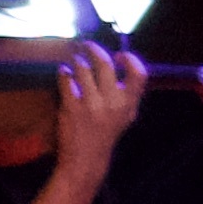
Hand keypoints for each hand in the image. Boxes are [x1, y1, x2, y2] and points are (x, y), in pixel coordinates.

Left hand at [49, 39, 144, 178]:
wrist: (85, 158)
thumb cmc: (107, 134)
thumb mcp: (127, 115)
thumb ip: (128, 93)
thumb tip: (123, 64)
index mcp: (129, 103)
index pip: (138, 73)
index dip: (130, 59)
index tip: (119, 54)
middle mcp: (112, 102)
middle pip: (105, 64)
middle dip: (94, 49)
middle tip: (87, 45)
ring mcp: (90, 104)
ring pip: (83, 69)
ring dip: (77, 60)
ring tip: (74, 59)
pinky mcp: (71, 108)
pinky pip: (67, 81)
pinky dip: (64, 73)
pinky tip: (63, 72)